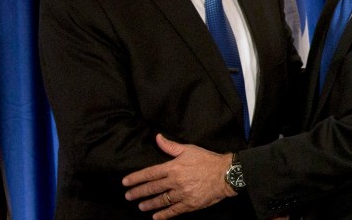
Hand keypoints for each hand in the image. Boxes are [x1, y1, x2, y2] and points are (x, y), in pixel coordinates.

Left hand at [122, 134, 236, 218]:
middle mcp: (175, 181)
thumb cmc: (207, 160)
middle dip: (138, 192)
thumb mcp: (189, 149)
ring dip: (149, 204)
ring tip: (140, 206)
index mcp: (174, 167)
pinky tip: (156, 217)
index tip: (126, 182)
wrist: (225, 174)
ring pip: (161, 200)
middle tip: (128, 196)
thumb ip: (170, 146)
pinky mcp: (190, 204)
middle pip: (153, 188)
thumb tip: (157, 138)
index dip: (136, 178)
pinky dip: (164, 215)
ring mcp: (182, 194)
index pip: (150, 173)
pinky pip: (174, 211)